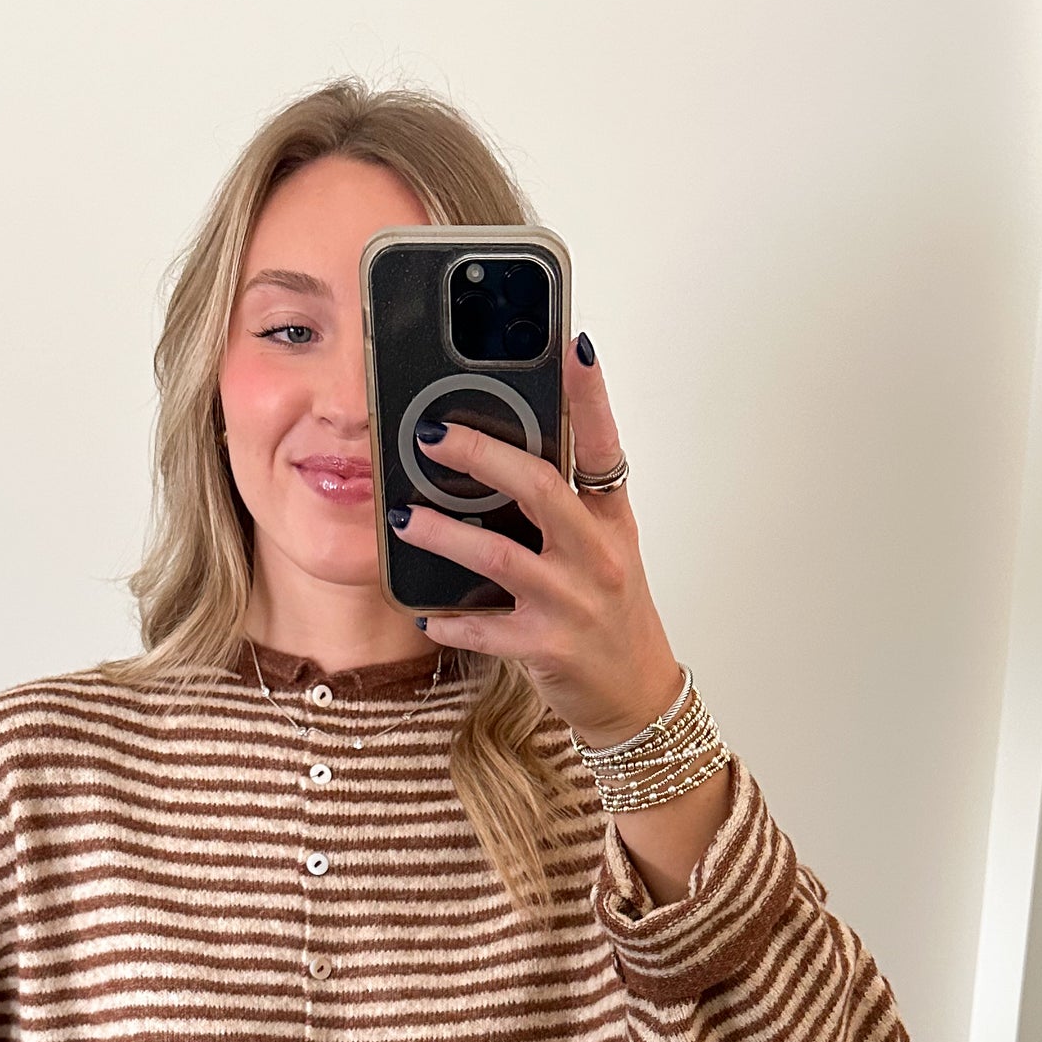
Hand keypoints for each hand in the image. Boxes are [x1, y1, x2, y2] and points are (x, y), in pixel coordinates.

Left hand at [393, 337, 684, 744]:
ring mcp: (573, 601)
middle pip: (539, 487)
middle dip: (481, 454)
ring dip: (445, 534)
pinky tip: (426, 611)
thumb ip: (564, 503)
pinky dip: (452, 618)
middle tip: (431, 435)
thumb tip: (501, 454)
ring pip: (499, 555)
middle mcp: (597, 554)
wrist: (635, 695)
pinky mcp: (549, 646)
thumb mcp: (604, 548)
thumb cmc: (611, 613)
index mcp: (611, 519)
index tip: (574, 345)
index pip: (603, 444)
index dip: (591, 394)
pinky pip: (486, 627)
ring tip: (406, 518)